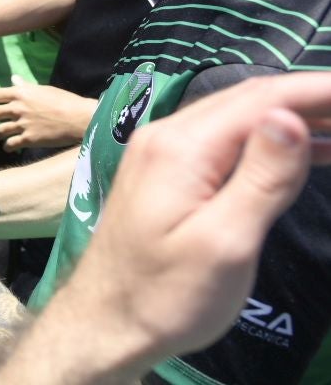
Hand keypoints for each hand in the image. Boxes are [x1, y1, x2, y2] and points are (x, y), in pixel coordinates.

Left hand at [0, 79, 94, 150]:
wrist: (79, 118)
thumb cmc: (64, 100)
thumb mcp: (43, 89)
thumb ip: (25, 86)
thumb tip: (13, 79)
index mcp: (20, 93)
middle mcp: (17, 108)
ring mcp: (22, 124)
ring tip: (0, 134)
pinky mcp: (29, 139)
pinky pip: (9, 145)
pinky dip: (7, 146)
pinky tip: (9, 147)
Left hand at [43, 72, 330, 371]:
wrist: (104, 324)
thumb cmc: (166, 295)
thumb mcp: (225, 243)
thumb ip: (261, 178)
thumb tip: (289, 116)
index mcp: (182, 147)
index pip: (261, 99)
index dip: (316, 90)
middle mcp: (168, 137)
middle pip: (250, 100)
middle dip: (310, 96)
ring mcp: (163, 154)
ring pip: (240, 118)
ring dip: (295, 115)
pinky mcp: (168, 175)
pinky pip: (227, 140)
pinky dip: (271, 140)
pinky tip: (310, 151)